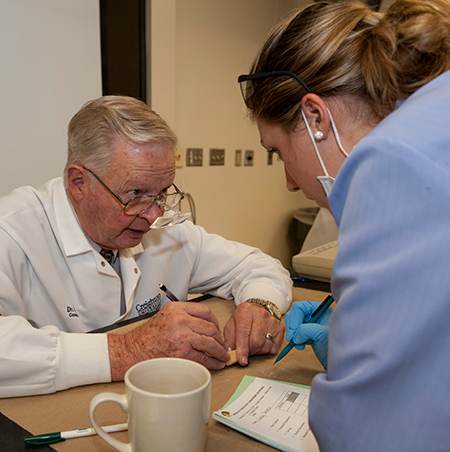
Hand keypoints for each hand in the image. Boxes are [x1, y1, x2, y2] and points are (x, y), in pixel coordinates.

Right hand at [108, 302, 229, 379]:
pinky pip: (204, 357)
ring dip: (219, 351)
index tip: (217, 328)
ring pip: (210, 342)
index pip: (205, 311)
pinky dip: (213, 362)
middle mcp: (180, 319)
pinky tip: (216, 363)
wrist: (131, 352)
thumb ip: (182, 317)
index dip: (215, 321)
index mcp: (176, 308)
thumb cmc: (146, 337)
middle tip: (222, 345)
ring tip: (223, 356)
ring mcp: (182, 335)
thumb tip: (202, 325)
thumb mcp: (165, 317)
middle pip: (210, 327)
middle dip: (219, 338)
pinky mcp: (182, 352)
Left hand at [223, 302, 284, 365]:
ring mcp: (272, 320)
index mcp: (245, 311)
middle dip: (249, 351)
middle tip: (245, 351)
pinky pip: (274, 348)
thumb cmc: (243, 319)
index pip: (244, 332)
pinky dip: (266, 350)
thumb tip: (231, 353)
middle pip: (256, 341)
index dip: (242, 349)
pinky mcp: (280, 328)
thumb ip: (229, 339)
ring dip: (257, 351)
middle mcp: (260, 314)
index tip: (242, 361)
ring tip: (253, 345)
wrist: (257, 310)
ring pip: (265, 346)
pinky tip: (262, 343)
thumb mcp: (231, 325)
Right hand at [285, 300, 331, 370]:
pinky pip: (295, 333)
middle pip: (294, 314)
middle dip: (292, 327)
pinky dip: (295, 340)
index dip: (294, 319)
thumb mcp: (321, 335)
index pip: (299, 307)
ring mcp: (311, 324)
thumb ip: (306, 330)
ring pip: (293, 324)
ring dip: (293, 334)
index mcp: (320, 310)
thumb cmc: (338, 346)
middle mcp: (315, 314)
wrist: (340, 361)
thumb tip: (295, 335)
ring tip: (300, 344)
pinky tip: (302, 346)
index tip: (294, 333)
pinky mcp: (308, 333)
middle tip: (293, 339)